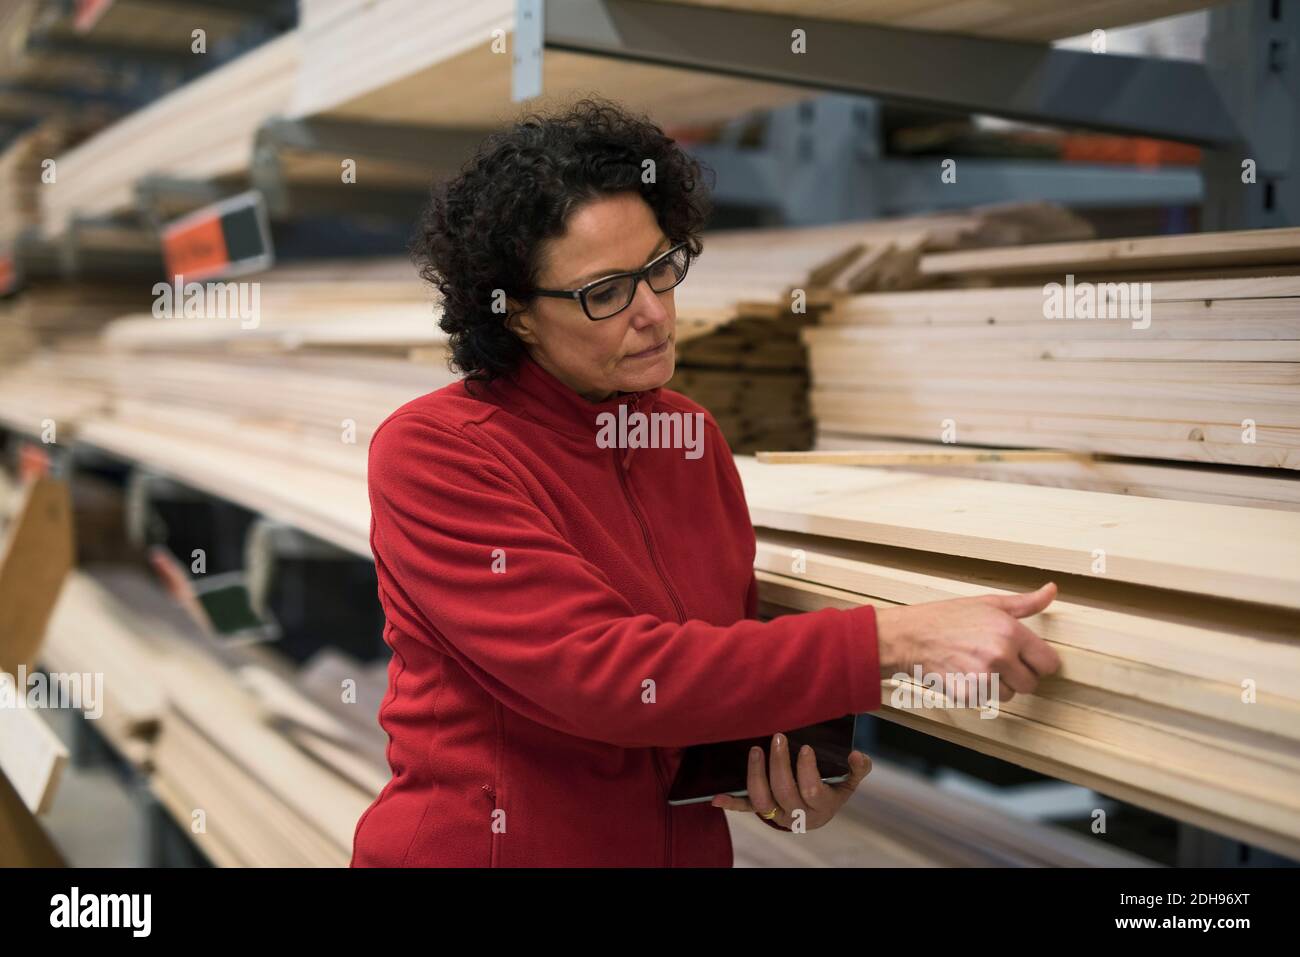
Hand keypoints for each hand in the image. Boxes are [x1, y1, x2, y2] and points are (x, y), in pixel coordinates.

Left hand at [709, 732, 871, 830]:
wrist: (816, 814)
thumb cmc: (832, 789)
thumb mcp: (849, 782)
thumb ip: (858, 769)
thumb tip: (857, 755)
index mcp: (822, 806)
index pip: (812, 791)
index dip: (807, 770)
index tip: (806, 747)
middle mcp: (798, 815)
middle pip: (784, 792)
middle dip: (779, 764)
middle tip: (778, 736)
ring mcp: (777, 815)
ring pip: (762, 801)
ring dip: (755, 775)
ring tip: (756, 750)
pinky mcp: (763, 812)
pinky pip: (745, 810)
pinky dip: (731, 804)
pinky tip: (715, 798)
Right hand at [875, 582, 1061, 702]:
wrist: (910, 636)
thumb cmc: (946, 618)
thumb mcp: (988, 604)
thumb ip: (1025, 603)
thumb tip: (1051, 591)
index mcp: (1010, 632)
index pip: (1049, 663)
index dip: (1039, 662)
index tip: (1027, 659)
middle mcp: (999, 656)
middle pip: (1031, 683)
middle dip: (1018, 675)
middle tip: (998, 662)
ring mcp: (983, 678)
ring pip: (1009, 695)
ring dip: (998, 686)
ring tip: (978, 667)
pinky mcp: (968, 695)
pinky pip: (987, 702)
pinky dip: (978, 692)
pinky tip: (965, 675)